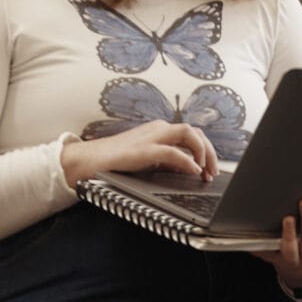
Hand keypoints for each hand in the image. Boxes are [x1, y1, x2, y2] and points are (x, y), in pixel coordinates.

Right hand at [62, 120, 217, 187]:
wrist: (88, 161)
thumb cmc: (115, 162)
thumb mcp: (148, 162)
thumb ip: (168, 163)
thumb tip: (190, 169)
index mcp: (159, 131)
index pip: (192, 134)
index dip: (206, 150)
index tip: (209, 169)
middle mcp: (158, 129)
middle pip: (195, 132)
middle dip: (209, 151)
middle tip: (213, 172)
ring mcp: (151, 137)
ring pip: (188, 134)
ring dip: (202, 152)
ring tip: (205, 170)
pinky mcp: (144, 150)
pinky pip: (173, 152)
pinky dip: (187, 160)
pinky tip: (193, 171)